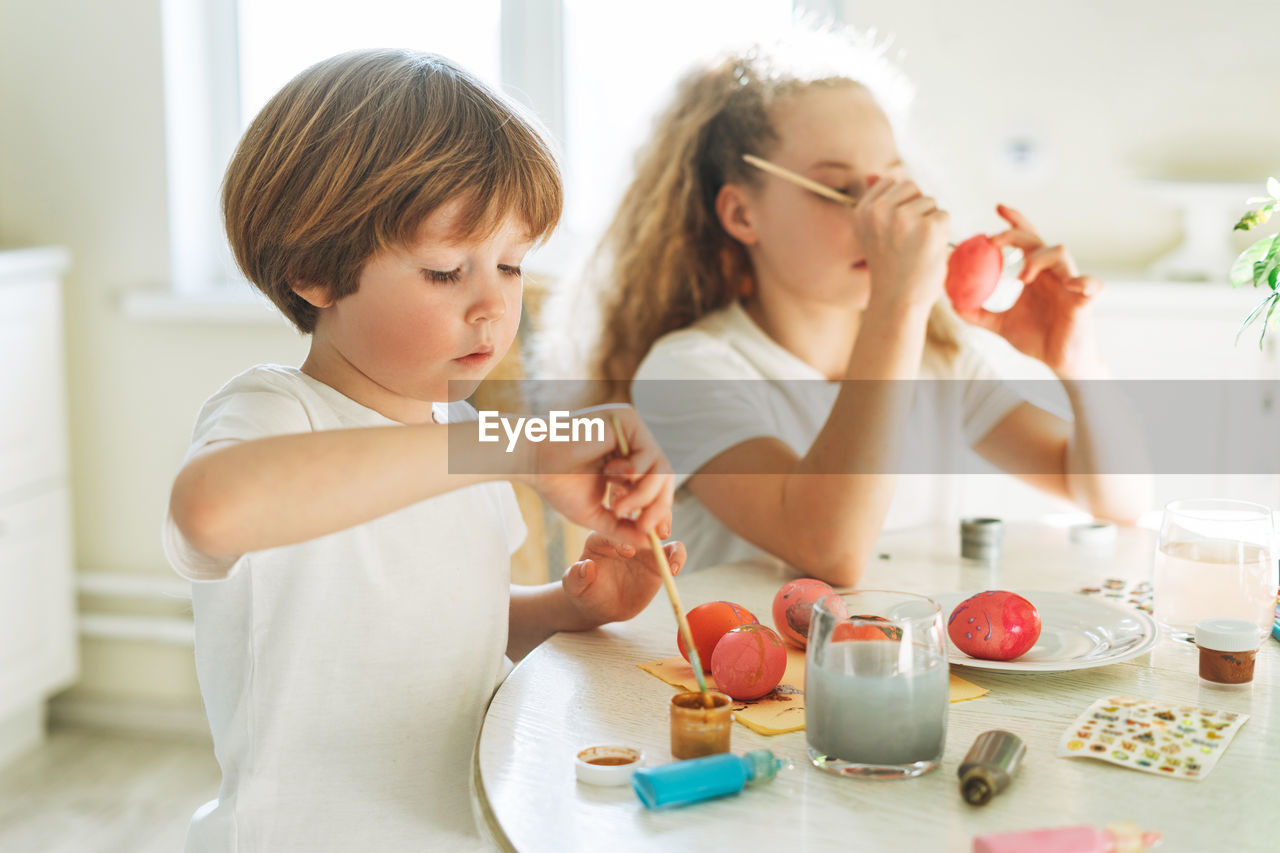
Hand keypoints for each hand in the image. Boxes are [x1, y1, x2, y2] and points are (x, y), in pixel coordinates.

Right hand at [521, 404, 673, 549]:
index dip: (662, 510)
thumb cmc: (557, 484)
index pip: (656, 486)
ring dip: (643, 495)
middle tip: (643, 528)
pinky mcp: (628, 419)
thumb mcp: (595, 513)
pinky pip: (650, 453)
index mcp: (627, 462)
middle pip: (665, 479)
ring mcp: (632, 430)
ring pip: (662, 469)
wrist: (534, 460)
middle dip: (657, 508)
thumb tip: (650, 544)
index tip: (661, 534)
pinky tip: (610, 475)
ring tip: (617, 507)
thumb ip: (622, 528)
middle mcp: (633, 443)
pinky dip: (635, 473)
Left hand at [561, 531, 685, 627]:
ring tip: (668, 554)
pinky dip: (678, 557)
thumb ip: (576, 577)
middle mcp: (624, 535)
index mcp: (601, 536)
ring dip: (667, 534)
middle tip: (655, 539)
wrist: (600, 605)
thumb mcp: (575, 586)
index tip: (628, 552)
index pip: (613, 529)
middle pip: (640, 519)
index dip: (621, 538)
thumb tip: (586, 567)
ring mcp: (643, 546)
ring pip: (660, 529)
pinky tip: (674, 570)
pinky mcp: (657, 560)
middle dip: (648, 523)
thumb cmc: (584, 591)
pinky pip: (673, 552)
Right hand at [851, 175, 950, 313]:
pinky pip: (943, 216)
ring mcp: (904, 218)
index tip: (894, 231)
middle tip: (906, 240)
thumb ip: (875, 202)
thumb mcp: (873, 232)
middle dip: (916, 209)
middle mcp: (880, 211)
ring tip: (915, 248)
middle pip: (912, 187)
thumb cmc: (889, 267)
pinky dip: (940, 234)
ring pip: (930, 202)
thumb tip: (875, 174)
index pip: (892, 182)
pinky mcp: (928, 228)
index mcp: (863, 210)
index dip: (900, 204)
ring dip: (929, 222)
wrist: (897, 301)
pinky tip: (927, 252)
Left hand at [959, 205, 1104, 376]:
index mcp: (1035, 273)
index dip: (1014, 221)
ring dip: (1037, 258)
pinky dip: (1083, 281)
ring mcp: (1069, 283)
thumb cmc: (1035, 338)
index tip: (997, 208)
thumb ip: (977, 313)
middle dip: (1015, 234)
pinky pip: (1091, 284)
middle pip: (1036, 240)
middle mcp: (1052, 273)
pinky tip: (1071, 285)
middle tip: (993, 241)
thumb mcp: (999, 325)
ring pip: (1059, 252)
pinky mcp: (1085, 300)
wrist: (1058, 361)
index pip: (1025, 239)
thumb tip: (952, 302)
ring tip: (1021, 276)